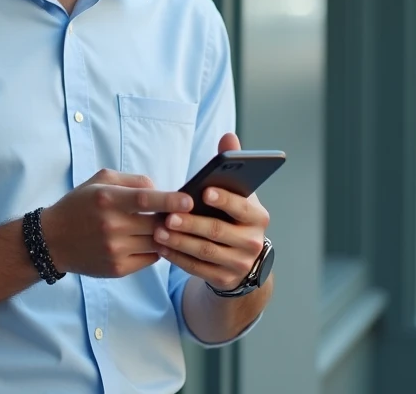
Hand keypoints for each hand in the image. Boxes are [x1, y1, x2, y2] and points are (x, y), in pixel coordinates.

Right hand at [41, 169, 193, 278]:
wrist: (53, 240)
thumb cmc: (80, 205)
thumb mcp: (100, 181)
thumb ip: (133, 181)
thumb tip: (161, 190)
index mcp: (107, 199)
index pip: (146, 200)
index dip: (171, 201)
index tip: (190, 201)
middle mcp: (111, 226)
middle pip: (156, 223)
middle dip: (173, 219)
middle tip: (182, 214)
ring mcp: (115, 250)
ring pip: (157, 242)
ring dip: (166, 235)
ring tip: (166, 227)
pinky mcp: (117, 269)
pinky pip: (150, 258)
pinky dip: (156, 249)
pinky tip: (149, 241)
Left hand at [153, 133, 270, 291]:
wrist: (241, 259)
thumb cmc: (232, 217)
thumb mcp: (237, 194)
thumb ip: (230, 167)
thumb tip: (228, 136)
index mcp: (257, 217)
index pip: (241, 207)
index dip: (224, 199)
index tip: (204, 191)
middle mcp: (252, 242)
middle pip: (218, 231)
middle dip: (191, 223)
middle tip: (168, 216)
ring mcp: (239, 264)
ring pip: (205, 252)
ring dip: (179, 242)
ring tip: (158, 231)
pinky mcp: (224, 279)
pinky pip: (197, 269)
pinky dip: (177, 258)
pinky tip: (161, 248)